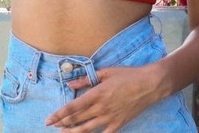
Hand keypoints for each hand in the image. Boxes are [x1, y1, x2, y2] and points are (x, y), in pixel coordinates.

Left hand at [45, 66, 159, 131]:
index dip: (59, 114)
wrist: (149, 84)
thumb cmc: (127, 75)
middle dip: (62, 124)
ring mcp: (109, 118)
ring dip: (73, 132)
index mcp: (96, 93)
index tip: (49, 119)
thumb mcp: (106, 72)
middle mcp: (101, 108)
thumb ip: (87, 79)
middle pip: (77, 119)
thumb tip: (71, 83)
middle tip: (52, 126)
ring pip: (87, 129)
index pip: (73, 107)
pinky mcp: (118, 124)